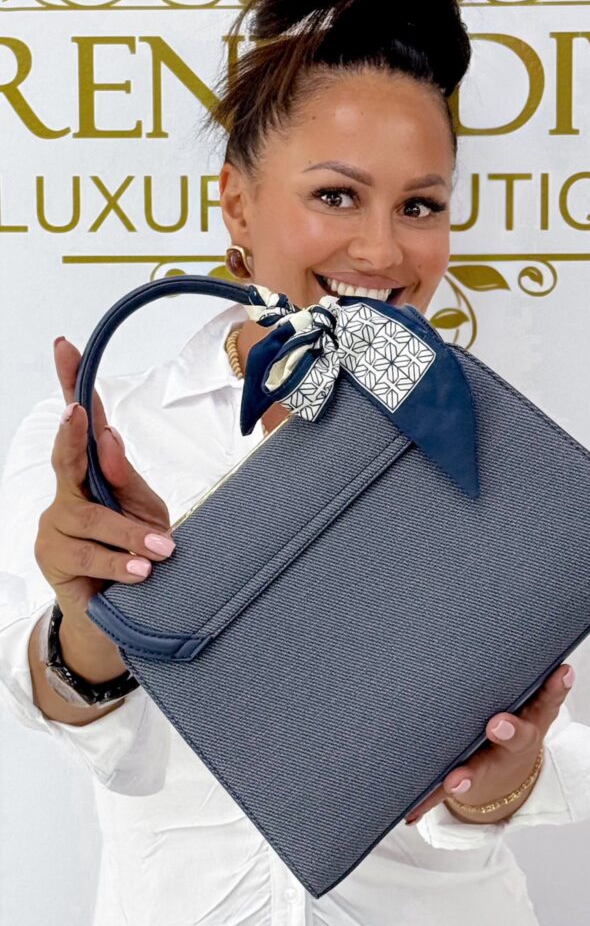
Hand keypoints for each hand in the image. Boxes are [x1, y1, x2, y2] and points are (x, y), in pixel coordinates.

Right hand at [33, 336, 174, 680]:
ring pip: (89, 519)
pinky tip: (140, 570)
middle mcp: (68, 493)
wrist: (125, 615)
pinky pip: (87, 555)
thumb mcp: (147, 511)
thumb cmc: (140, 552)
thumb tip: (108, 438)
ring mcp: (56, 526)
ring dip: (128, 534)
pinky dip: (118, 561)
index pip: (82, 423)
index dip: (71, 383)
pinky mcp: (54, 560)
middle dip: (71, 435)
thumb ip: (127, 478)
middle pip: (65, 459)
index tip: (65, 347)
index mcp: (93, 474)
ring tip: (161, 551)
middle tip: (78, 415)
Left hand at [405, 663, 574, 824]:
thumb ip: (535, 678)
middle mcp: (514, 743)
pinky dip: (429, 800)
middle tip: (497, 724)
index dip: (556, 687)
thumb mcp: (527, 700)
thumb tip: (558, 653)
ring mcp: (491, 764)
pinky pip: (445, 791)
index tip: (563, 671)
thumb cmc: (512, 719)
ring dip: (467, 776)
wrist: (504, 773)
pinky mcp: (466, 780)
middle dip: (509, 732)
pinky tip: (412, 811)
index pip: (549, 698)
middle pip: (517, 738)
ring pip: (481, 770)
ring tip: (454, 780)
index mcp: (531, 716)